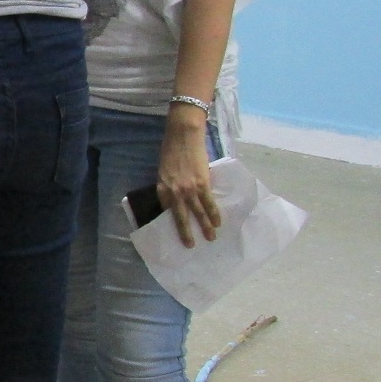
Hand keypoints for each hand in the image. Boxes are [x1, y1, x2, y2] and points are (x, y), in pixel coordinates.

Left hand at [158, 114, 220, 248]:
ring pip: (197, 213)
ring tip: (210, 238)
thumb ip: (170, 184)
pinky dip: (214, 213)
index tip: (176, 232)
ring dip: (205, 227)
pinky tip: (218, 222)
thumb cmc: (172, 150)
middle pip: (180, 217)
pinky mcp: (202, 184)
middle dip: (186, 233)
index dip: (173, 222)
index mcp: (162, 189)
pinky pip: (209, 203)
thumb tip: (180, 196)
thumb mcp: (164, 170)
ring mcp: (188, 189)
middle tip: (190, 246)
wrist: (183, 136)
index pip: (166, 211)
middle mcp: (174, 193)